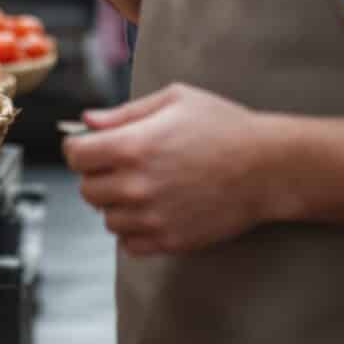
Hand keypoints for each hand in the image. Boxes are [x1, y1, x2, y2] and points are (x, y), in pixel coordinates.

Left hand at [65, 83, 277, 256]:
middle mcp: (136, 185)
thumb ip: (124, 112)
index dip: (79, 148)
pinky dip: (134, 229)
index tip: (92, 146)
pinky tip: (154, 210)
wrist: (268, 168)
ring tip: (145, 186)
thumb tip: (86, 121)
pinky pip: (129, 243)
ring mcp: (153, 217)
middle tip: (122, 165)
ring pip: (107, 218)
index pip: (74, 156)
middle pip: (87, 190)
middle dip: (98, 175)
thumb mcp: (175, 100)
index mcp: (132, 146)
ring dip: (117, 204)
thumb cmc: (224, 126)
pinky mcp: (170, 240)